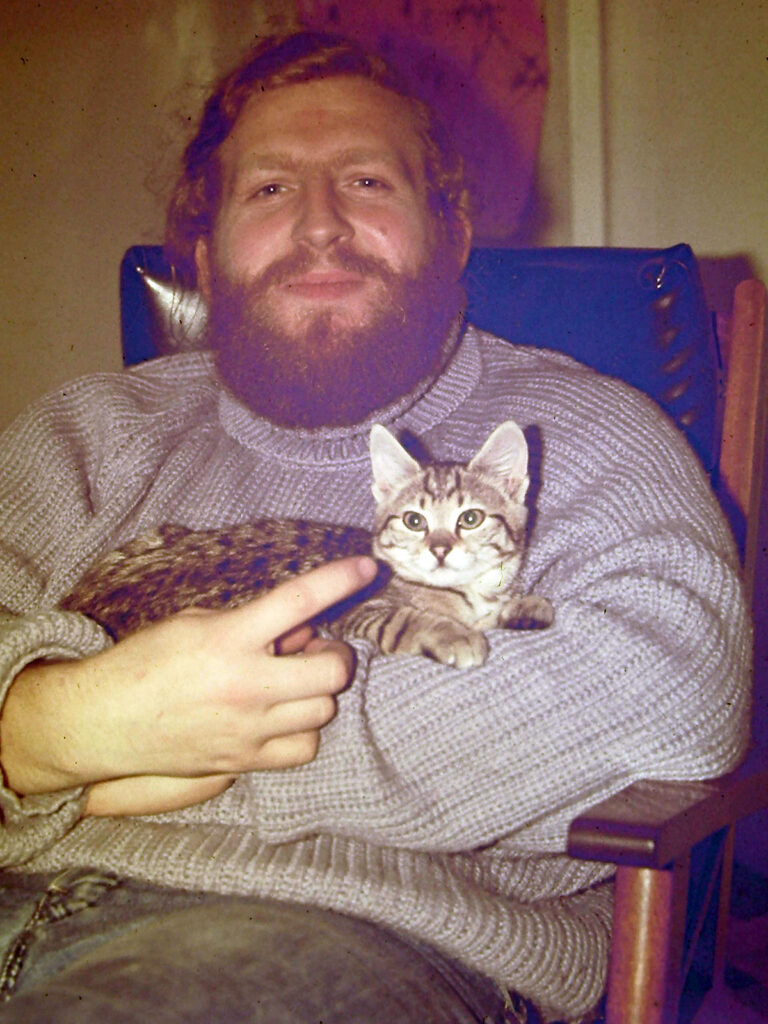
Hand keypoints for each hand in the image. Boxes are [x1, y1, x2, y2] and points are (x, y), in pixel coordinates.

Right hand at [0, 557, 377, 801]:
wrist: (104, 721)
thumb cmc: (147, 662)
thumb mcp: (196, 622)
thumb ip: (253, 621)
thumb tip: (303, 628)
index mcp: (230, 638)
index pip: (300, 601)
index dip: (340, 580)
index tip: (366, 568)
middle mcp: (246, 684)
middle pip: (333, 671)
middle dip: (334, 654)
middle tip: (314, 648)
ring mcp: (248, 727)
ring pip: (324, 709)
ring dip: (317, 690)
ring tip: (292, 682)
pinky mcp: (244, 759)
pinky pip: (304, 747)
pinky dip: (302, 729)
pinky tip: (282, 716)